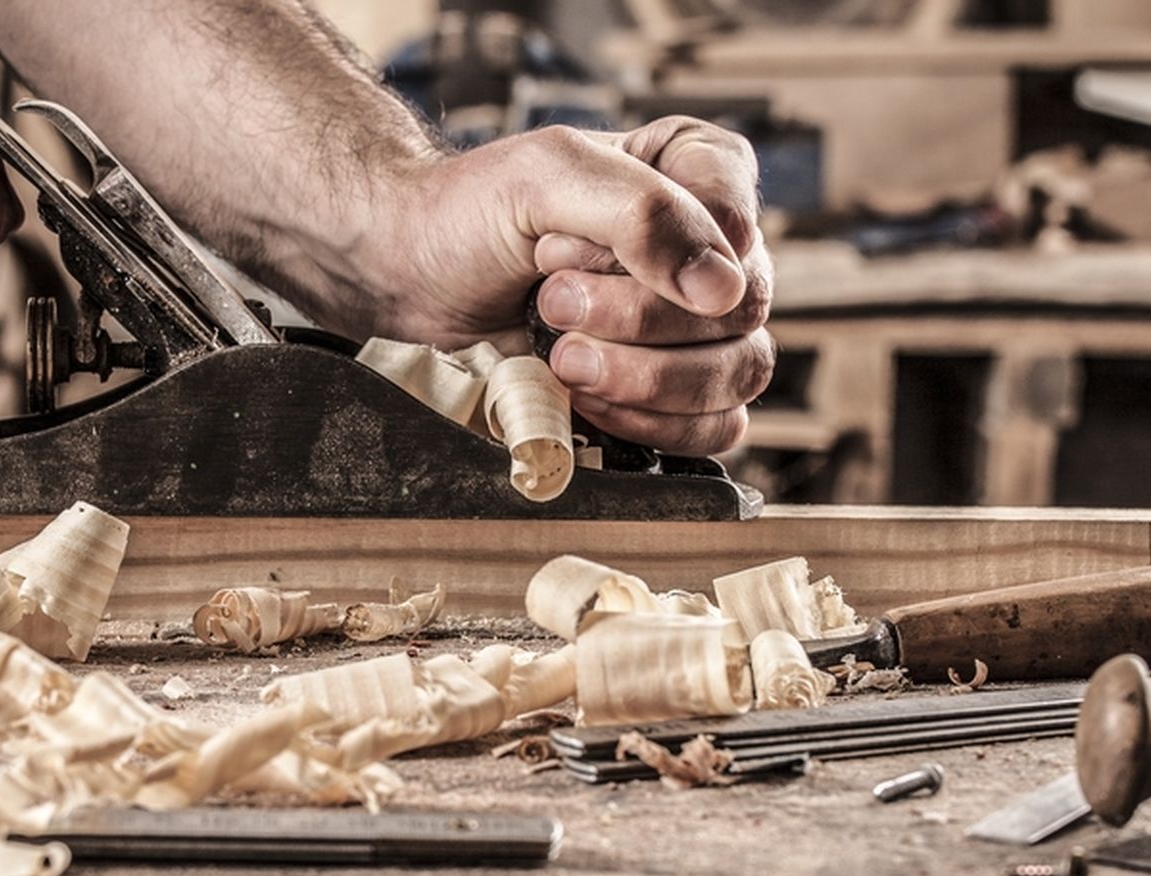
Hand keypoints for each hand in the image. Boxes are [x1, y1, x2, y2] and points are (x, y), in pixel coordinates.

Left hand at [361, 116, 772, 455]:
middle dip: (634, 320)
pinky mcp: (669, 394)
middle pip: (740, 308)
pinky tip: (582, 398)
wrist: (410, 281)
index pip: (737, 219)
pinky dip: (650, 423)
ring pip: (736, 373)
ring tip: (559, 356)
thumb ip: (641, 216)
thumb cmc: (471, 214)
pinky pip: (713, 428)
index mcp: (693, 171)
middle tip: (550, 304)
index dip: (666, 251)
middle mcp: (710, 250)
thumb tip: (724, 288)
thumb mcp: (547, 178)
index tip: (570, 255)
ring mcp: (696, 329)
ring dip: (642, 377)